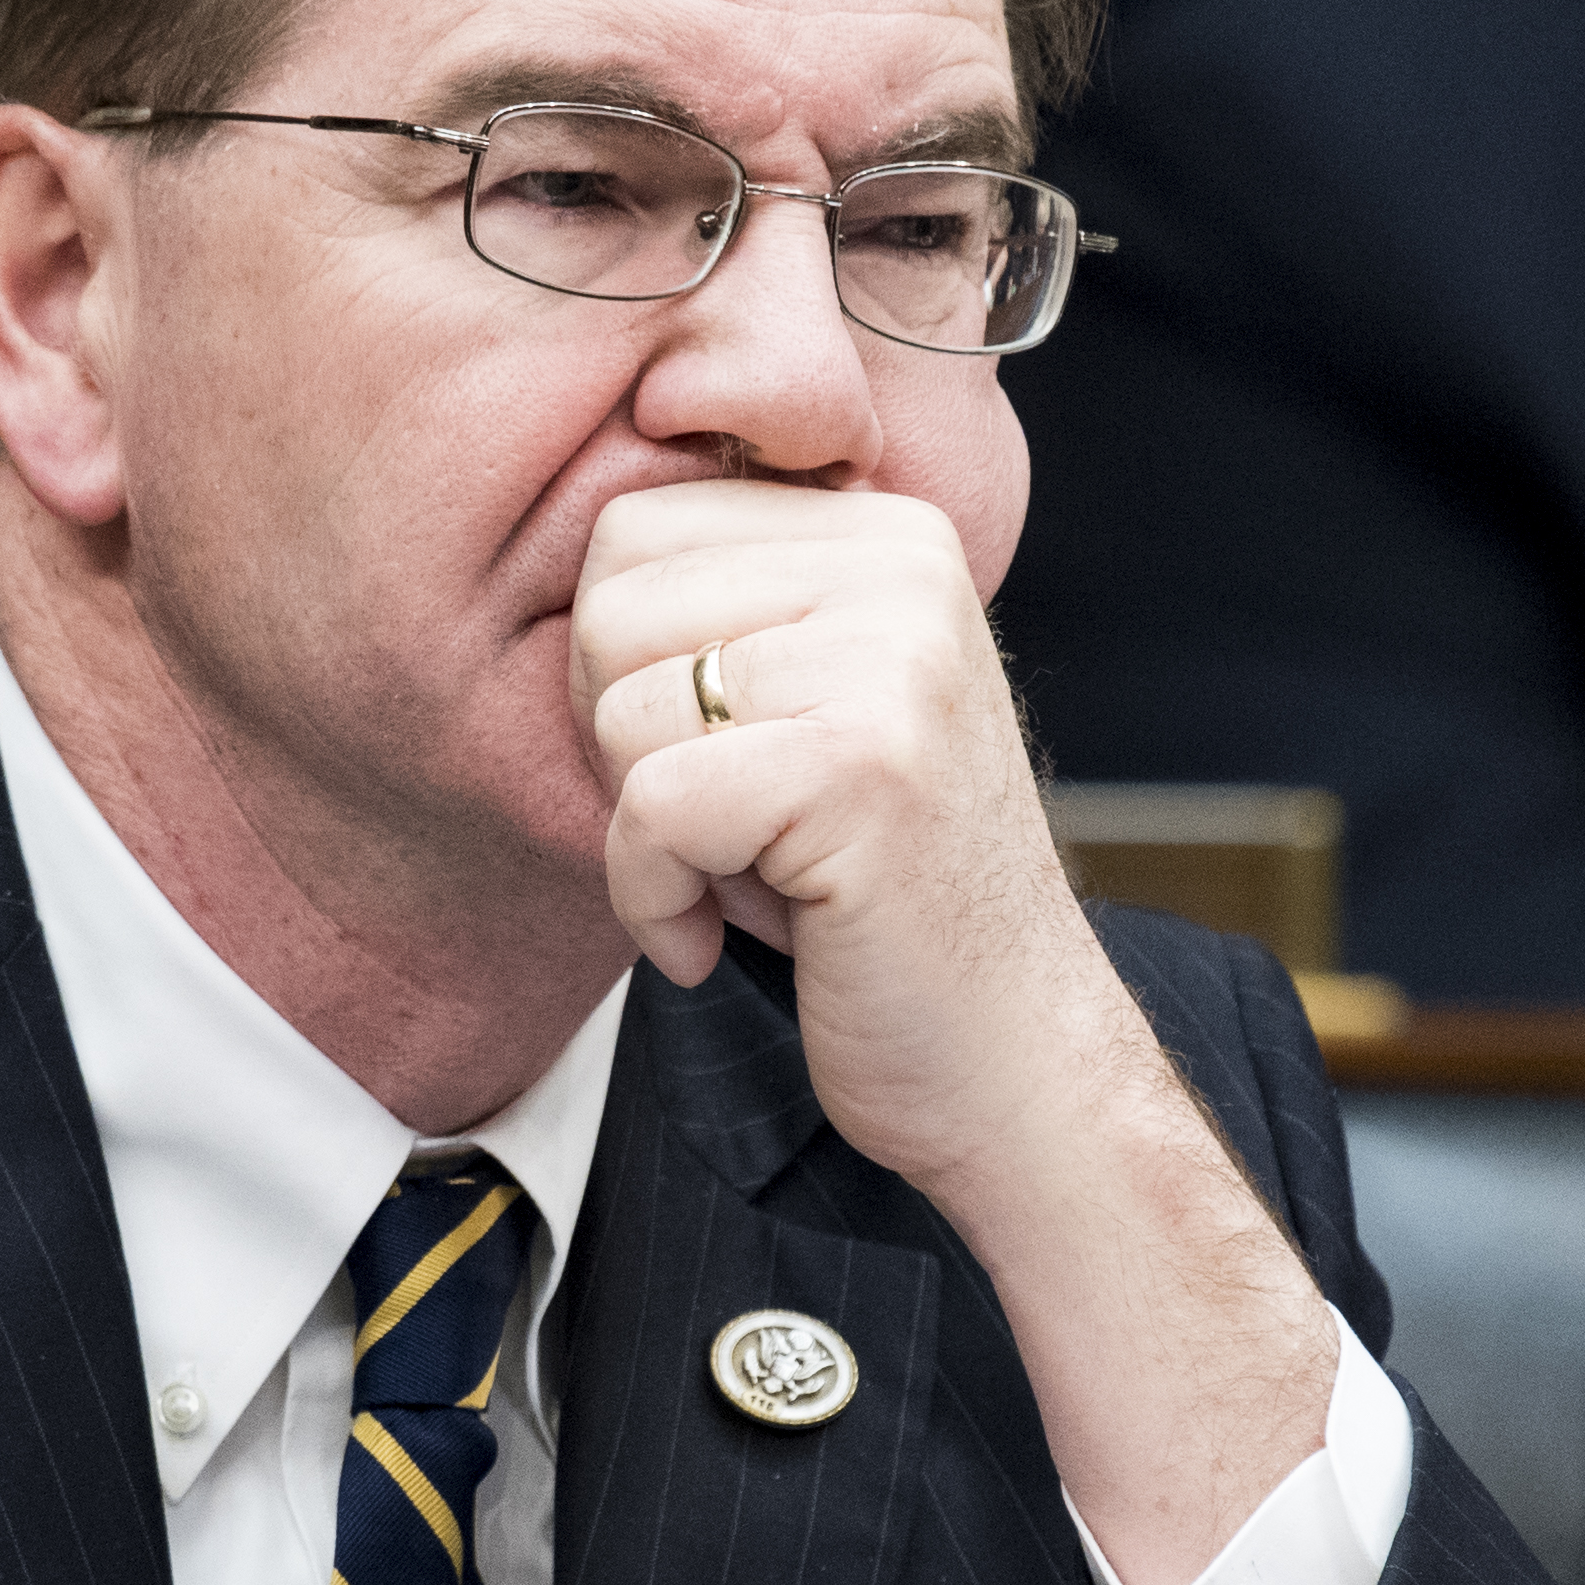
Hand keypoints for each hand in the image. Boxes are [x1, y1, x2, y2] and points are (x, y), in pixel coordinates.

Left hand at [569, 480, 1331, 1584]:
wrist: (1014, 1061)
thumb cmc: (876, 899)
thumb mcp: (810, 708)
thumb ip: (724, 610)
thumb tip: (569, 531)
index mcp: (885, 531)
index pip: (633, 523)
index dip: (621, 666)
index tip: (707, 759)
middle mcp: (901, 566)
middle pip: (610, 601)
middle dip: (617, 740)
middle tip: (716, 829)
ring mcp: (893, 661)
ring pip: (617, 704)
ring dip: (641, 830)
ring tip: (745, 876)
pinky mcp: (863, 768)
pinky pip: (646, 807)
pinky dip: (650, 900)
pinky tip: (719, 936)